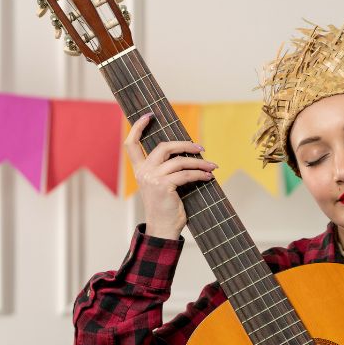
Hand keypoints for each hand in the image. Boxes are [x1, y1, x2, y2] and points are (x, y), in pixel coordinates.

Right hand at [124, 112, 217, 239]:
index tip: (149, 115)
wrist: (163, 229)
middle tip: (201, 148)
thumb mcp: (162, 185)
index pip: (131, 144)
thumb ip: (166, 168)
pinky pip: (186, 174)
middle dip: (185, 145)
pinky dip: (200, 174)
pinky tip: (209, 177)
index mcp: (139, 170)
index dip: (138, 127)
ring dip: (199, 163)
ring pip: (179, 161)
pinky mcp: (163, 185)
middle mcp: (143, 172)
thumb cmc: (166, 207)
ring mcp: (152, 178)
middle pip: (164, 147)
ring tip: (212, 167)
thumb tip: (188, 152)